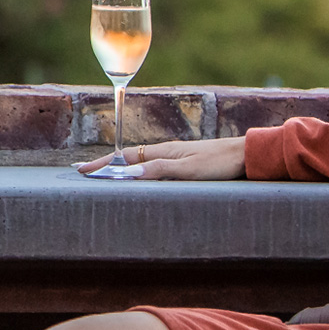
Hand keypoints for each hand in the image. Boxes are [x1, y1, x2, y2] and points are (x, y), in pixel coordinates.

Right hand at [76, 136, 245, 179]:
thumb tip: (127, 173)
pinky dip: (138, 171)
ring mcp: (176, 157)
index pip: (124, 158)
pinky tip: (140, 177)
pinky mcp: (186, 163)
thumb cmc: (219, 163)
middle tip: (86, 173)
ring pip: (141, 162)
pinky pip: (153, 167)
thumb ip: (158, 171)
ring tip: (105, 176)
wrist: (246, 155)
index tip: (82, 170)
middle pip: (129, 158)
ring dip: (121, 168)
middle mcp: (166, 152)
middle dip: (106, 165)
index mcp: (163, 152)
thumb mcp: (188, 170)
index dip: (103, 165)